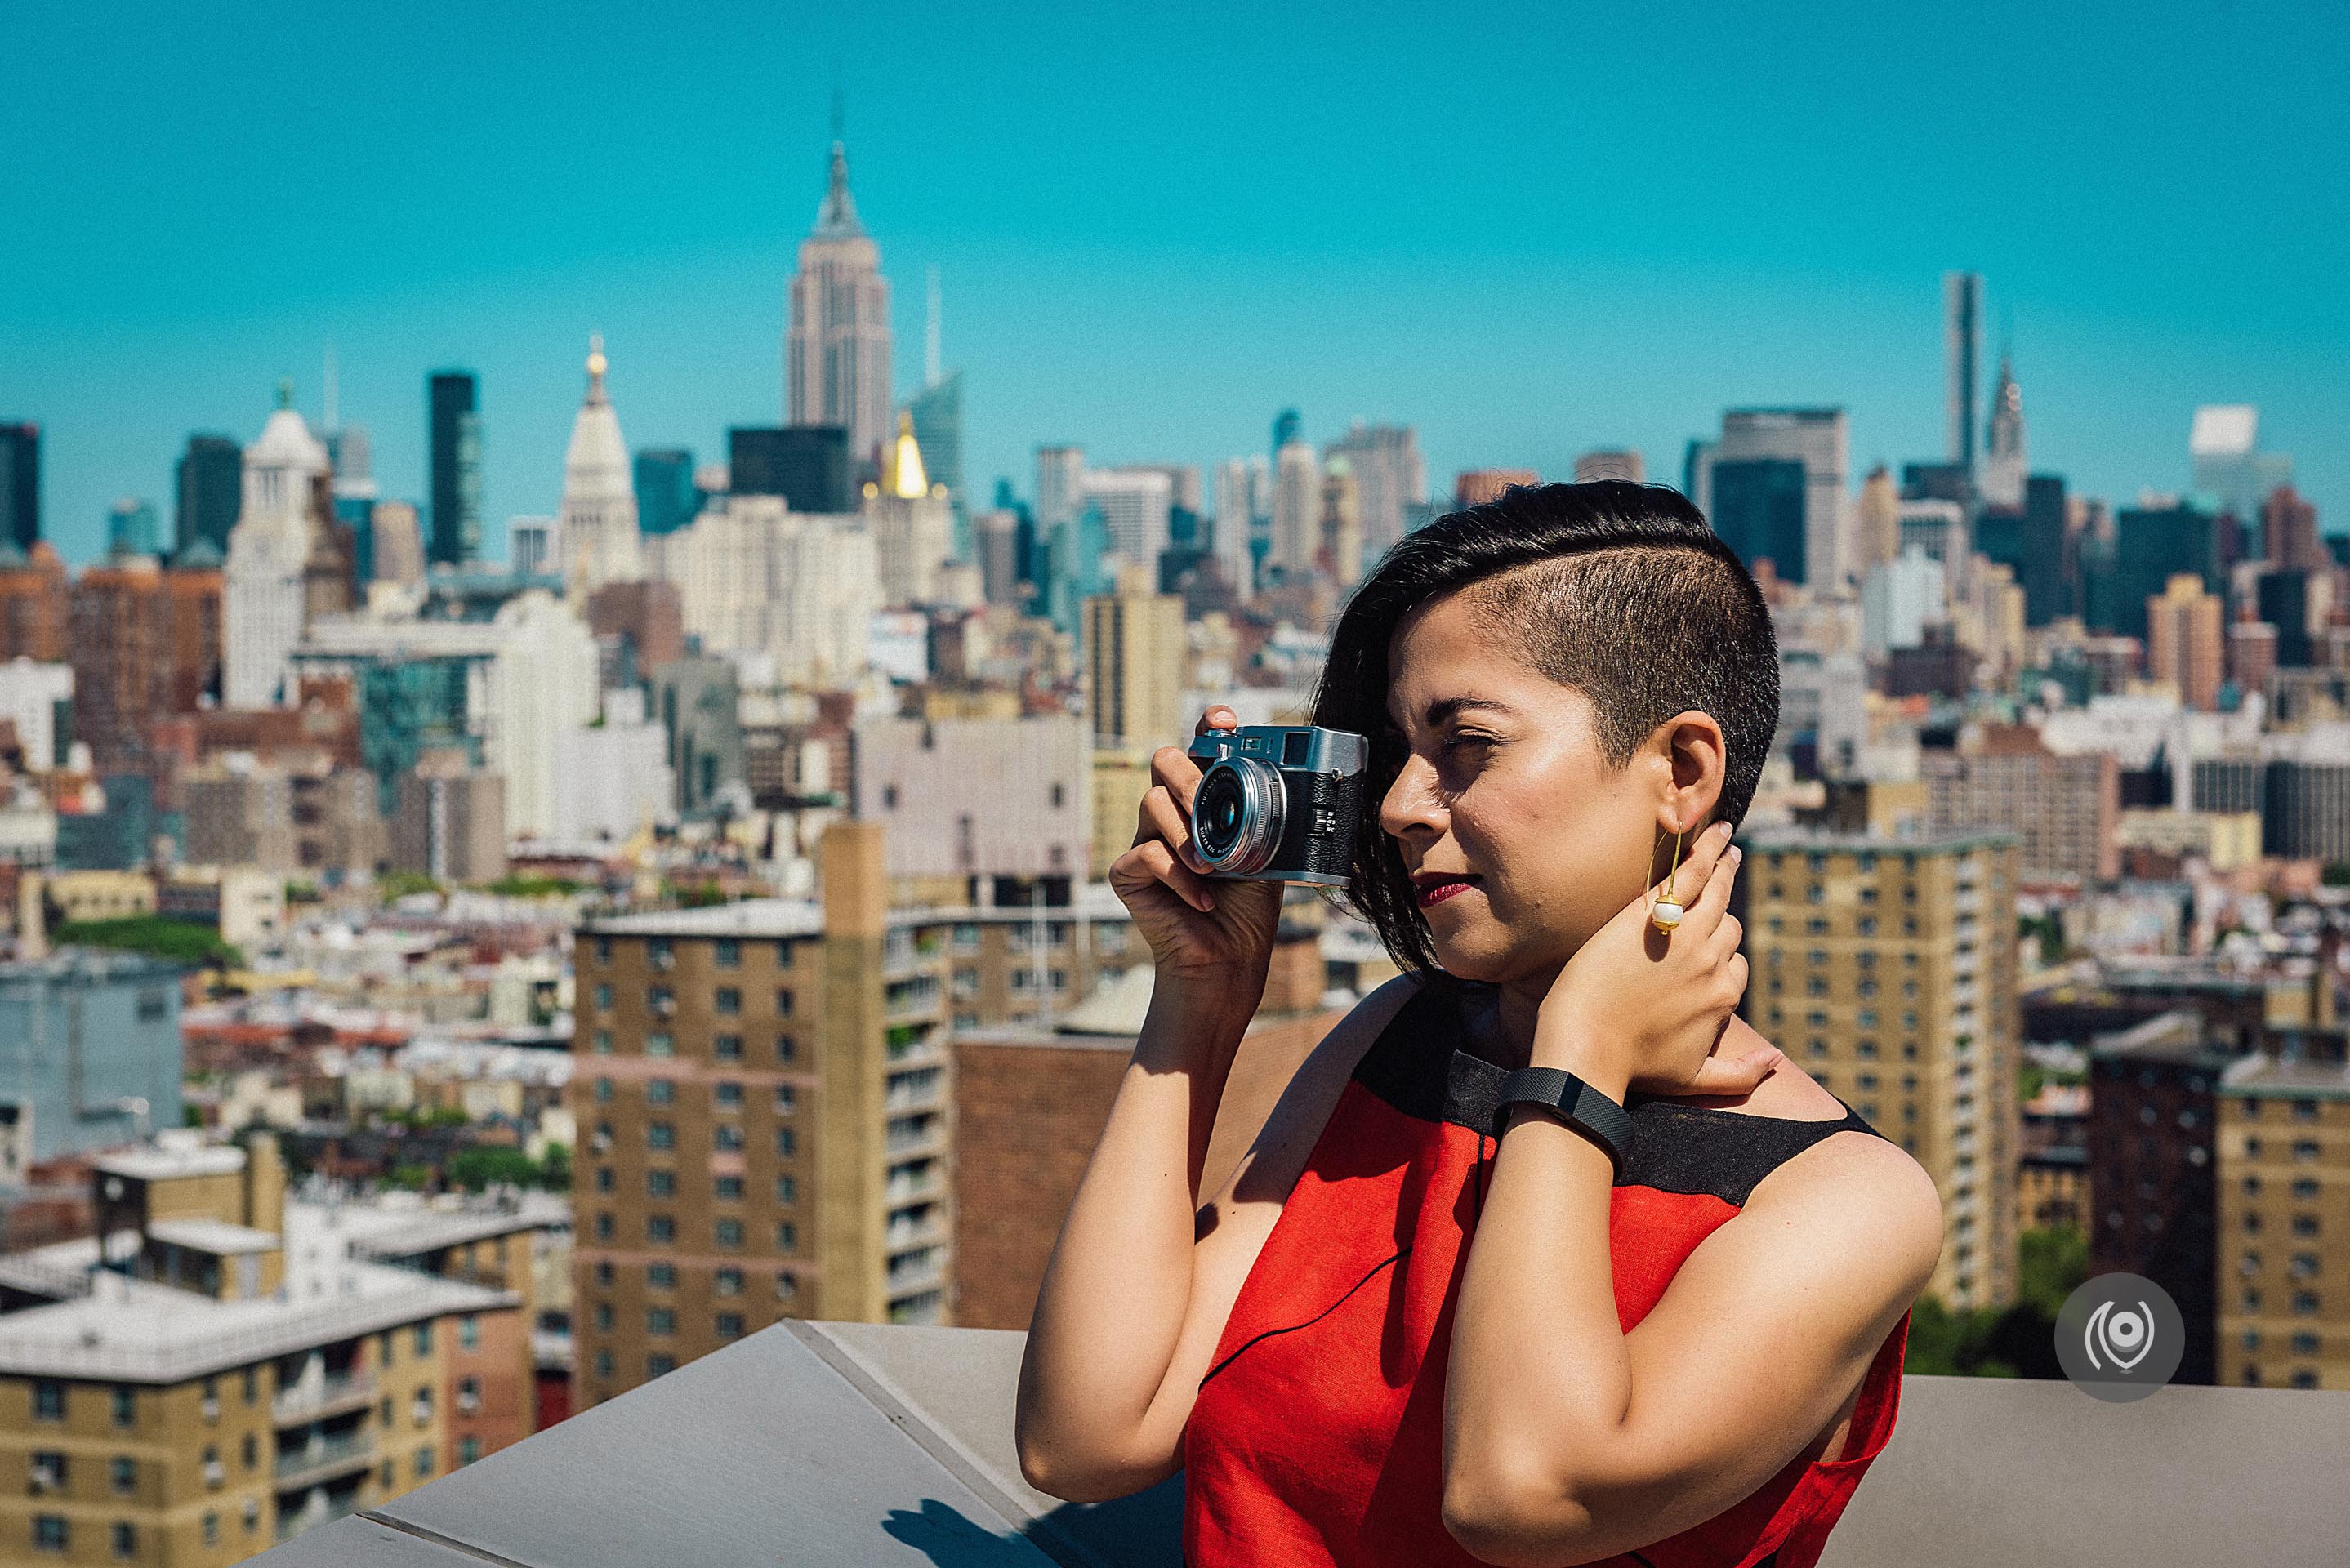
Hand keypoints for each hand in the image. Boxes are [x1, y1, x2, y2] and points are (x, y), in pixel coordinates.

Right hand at [1107, 706, 1283, 989]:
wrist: (1230, 957)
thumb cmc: (1248, 906)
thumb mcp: (1267, 854)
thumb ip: (1263, 819)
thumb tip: (1279, 785)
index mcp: (1206, 801)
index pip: (1200, 749)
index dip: (1209, 727)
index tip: (1224, 721)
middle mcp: (1172, 812)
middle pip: (1163, 760)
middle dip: (1189, 778)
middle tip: (1209, 808)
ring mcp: (1146, 839)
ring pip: (1151, 803)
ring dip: (1186, 834)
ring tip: (1211, 867)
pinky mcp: (1128, 873)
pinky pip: (1146, 853)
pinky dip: (1179, 876)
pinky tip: (1201, 898)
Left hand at [1534, 819, 1774, 1098]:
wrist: (1588, 1044)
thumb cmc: (1633, 1067)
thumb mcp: (1695, 1080)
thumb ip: (1740, 1073)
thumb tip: (1777, 1061)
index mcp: (1723, 995)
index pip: (1734, 963)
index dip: (1720, 955)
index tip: (1706, 946)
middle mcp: (1713, 962)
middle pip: (1728, 924)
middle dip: (1725, 903)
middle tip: (1728, 868)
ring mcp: (1686, 935)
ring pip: (1717, 893)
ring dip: (1725, 865)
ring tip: (1726, 844)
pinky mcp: (1655, 913)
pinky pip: (1691, 875)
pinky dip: (1708, 850)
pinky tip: (1716, 833)